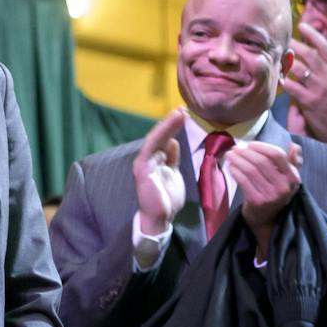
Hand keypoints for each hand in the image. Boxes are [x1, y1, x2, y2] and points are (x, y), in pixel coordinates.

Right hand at [133, 108, 186, 234]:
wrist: (160, 218)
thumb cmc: (167, 199)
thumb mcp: (173, 174)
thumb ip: (172, 158)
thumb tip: (173, 142)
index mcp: (155, 159)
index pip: (163, 139)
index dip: (173, 127)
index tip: (184, 115)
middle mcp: (147, 158)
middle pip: (159, 136)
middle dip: (170, 122)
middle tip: (183, 109)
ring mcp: (144, 163)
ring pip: (155, 139)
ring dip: (166, 126)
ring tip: (179, 113)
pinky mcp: (143, 169)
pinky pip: (151, 149)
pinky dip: (160, 137)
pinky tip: (171, 129)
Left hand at [226, 140, 301, 255]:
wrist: (267, 217)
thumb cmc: (276, 191)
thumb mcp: (288, 177)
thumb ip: (292, 161)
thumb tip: (294, 146)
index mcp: (293, 178)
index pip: (277, 155)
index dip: (261, 146)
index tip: (250, 144)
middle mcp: (284, 187)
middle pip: (261, 161)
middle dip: (245, 152)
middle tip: (235, 148)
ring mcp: (270, 195)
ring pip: (250, 170)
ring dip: (237, 160)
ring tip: (230, 155)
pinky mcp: (257, 201)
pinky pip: (243, 181)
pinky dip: (235, 171)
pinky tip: (231, 167)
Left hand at [281, 23, 326, 145]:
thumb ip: (326, 68)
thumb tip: (314, 52)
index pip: (326, 48)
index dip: (314, 35)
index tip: (302, 25)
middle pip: (310, 55)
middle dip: (295, 46)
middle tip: (281, 40)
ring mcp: (320, 89)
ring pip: (300, 69)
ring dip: (286, 63)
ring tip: (275, 58)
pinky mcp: (311, 101)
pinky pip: (294, 88)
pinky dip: (284, 82)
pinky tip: (276, 79)